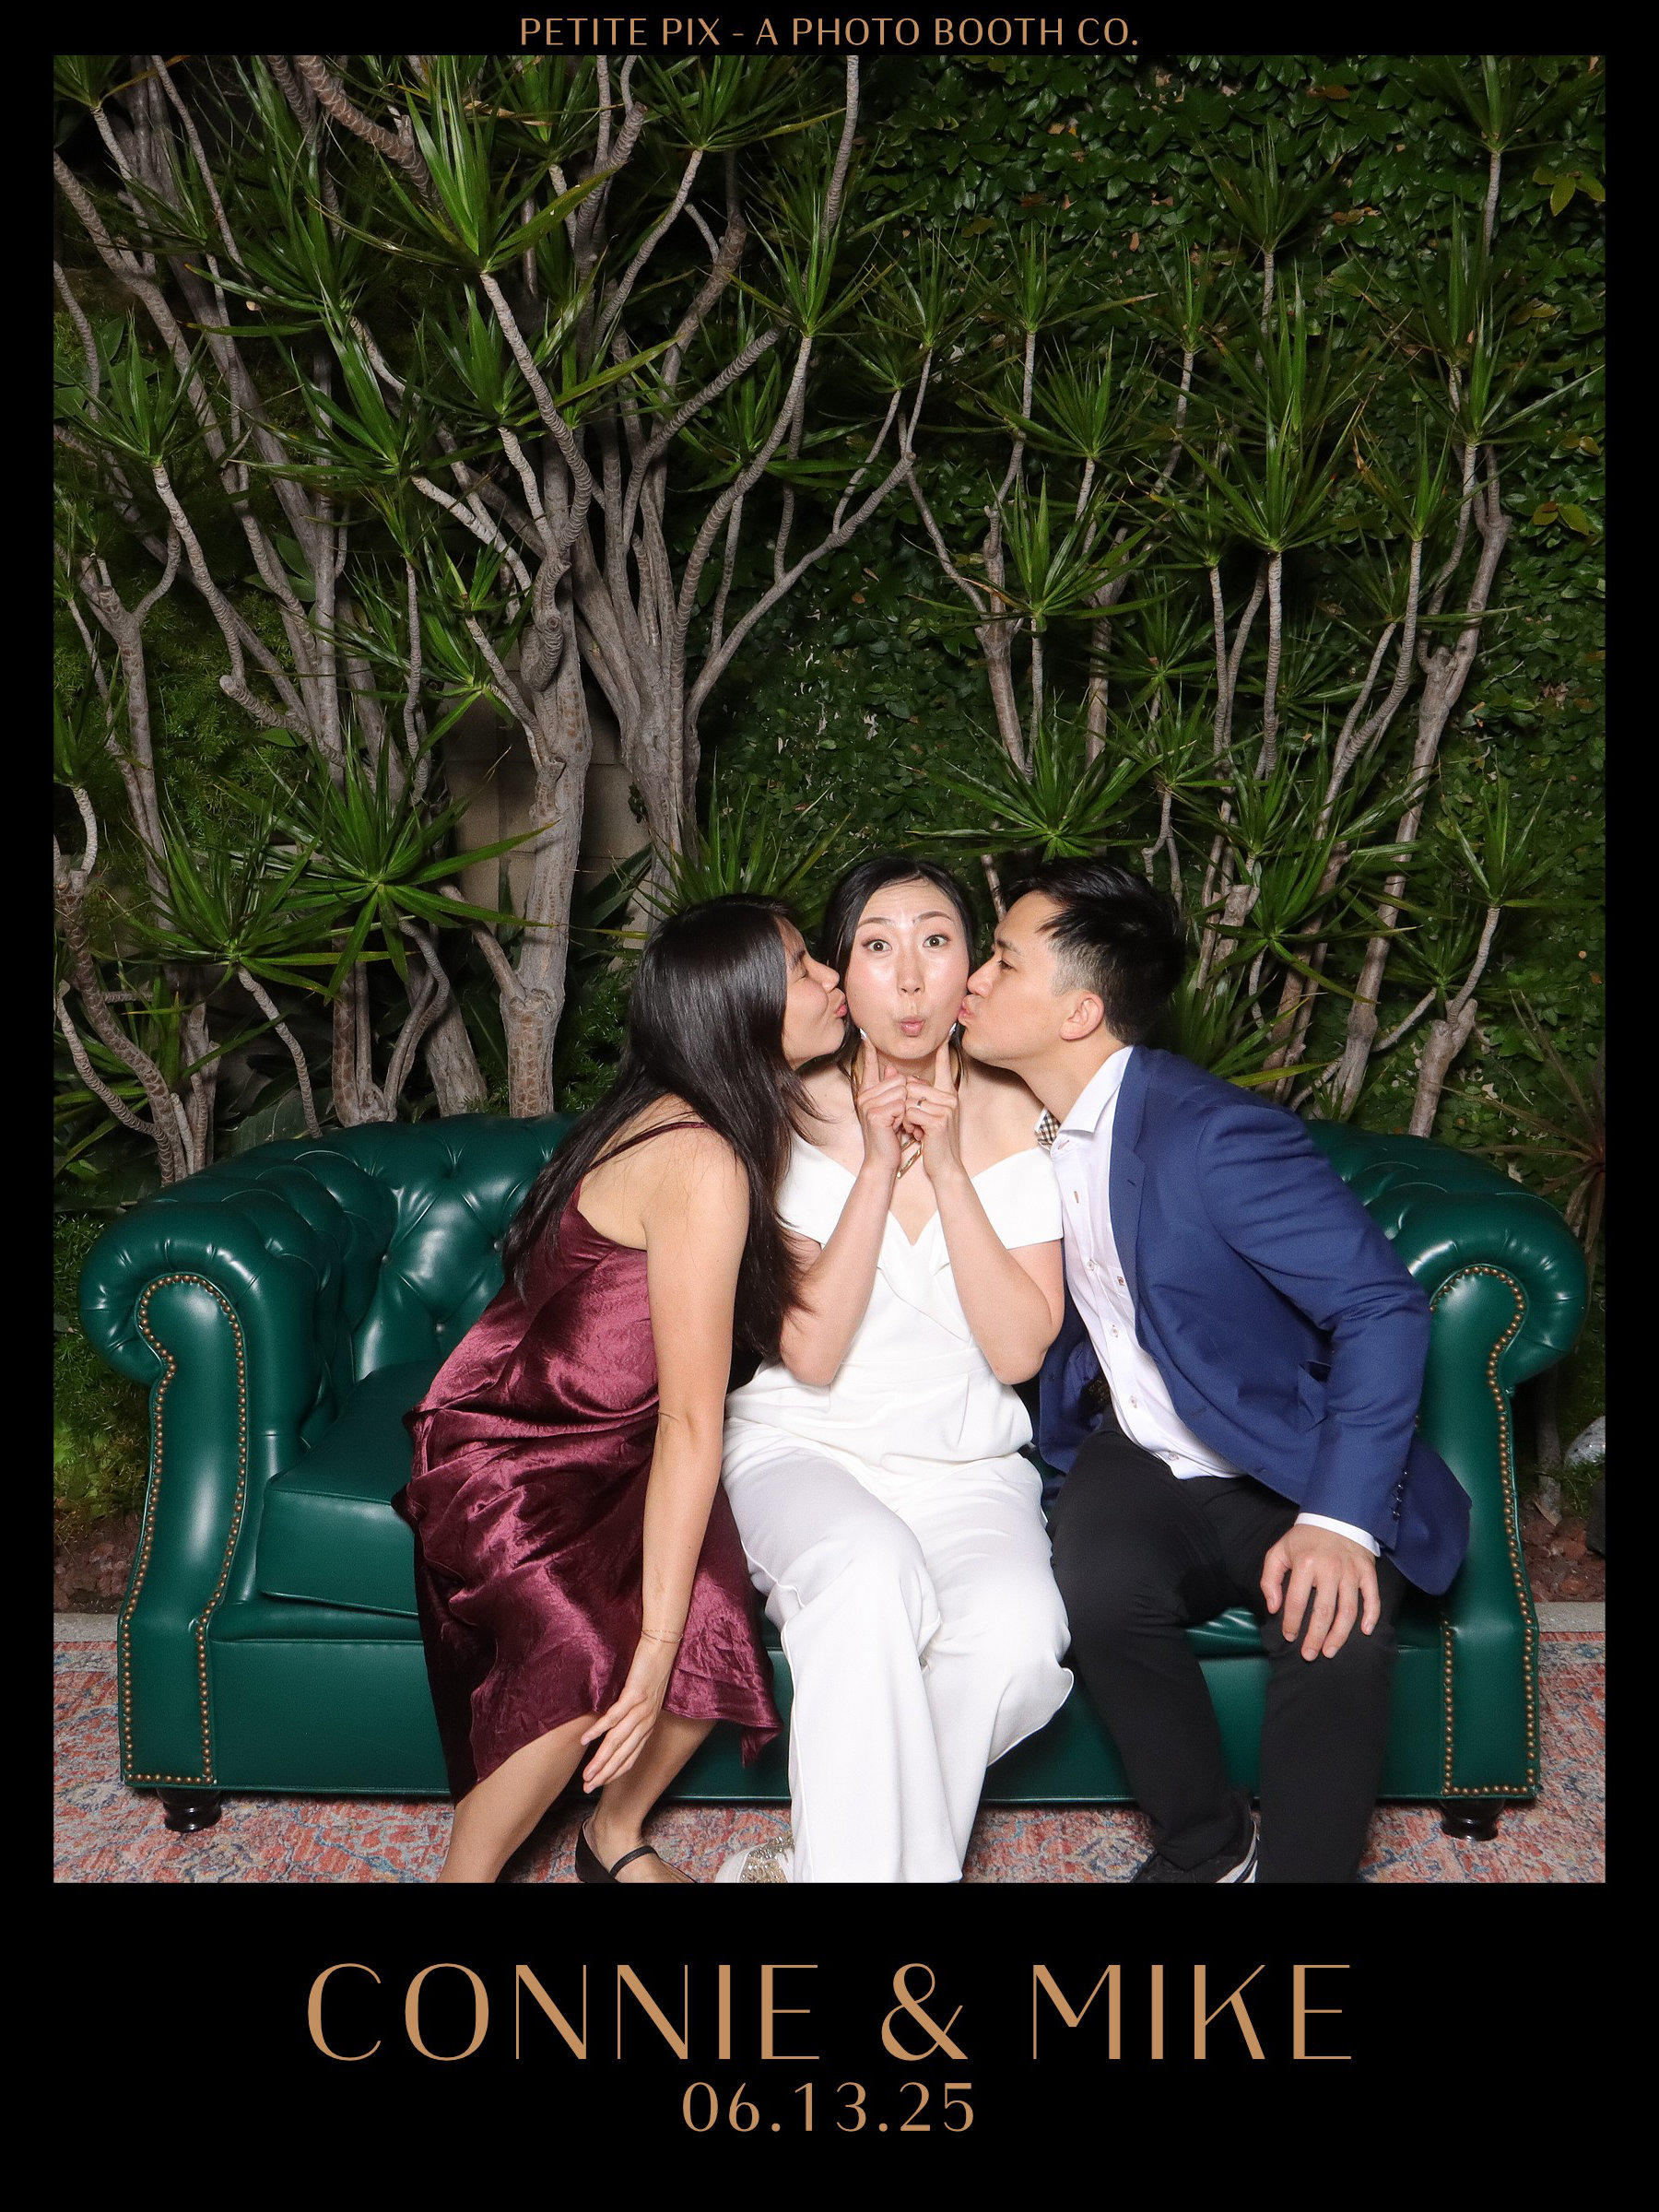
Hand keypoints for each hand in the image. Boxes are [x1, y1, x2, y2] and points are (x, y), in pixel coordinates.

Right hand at [579, 1635, 676, 1789]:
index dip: (614, 1773)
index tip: (598, 1784)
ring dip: (601, 1760)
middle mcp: (646, 1722)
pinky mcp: (635, 1695)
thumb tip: (612, 1729)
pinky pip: (615, 1717)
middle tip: (587, 1789)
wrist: (662, 1648)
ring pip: (618, 1741)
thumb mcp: (642, 1700)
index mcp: (648, 1726)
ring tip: (586, 1774)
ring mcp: (641, 1710)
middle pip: (623, 1755)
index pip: (631, 1757)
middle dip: (605, 1774)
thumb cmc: (649, 1672)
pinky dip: (599, 1730)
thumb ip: (630, 1716)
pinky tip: (586, 1740)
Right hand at [853, 1047, 908, 1175]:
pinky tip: (897, 1128)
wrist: (882, 1160)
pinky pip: (901, 1105)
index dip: (869, 1053)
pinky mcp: (876, 1115)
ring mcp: (868, 1105)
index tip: (866, 1036)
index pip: (868, 1068)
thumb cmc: (888, 1136)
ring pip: (902, 1091)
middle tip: (901, 1117)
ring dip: (907, 1109)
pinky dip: (905, 1117)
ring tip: (899, 1123)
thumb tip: (891, 1068)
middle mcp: (864, 1097)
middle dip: (907, 1097)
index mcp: (867, 1094)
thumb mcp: (890, 1110)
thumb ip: (889, 1089)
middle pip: (898, 1080)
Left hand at [900, 1040, 963, 1179]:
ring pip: (909, 1099)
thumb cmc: (934, 1140)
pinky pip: (910, 1112)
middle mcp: (950, 1098)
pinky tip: (918, 1134)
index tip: (945, 1031)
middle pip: (913, 1085)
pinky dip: (908, 1124)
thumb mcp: (925, 1115)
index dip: (943, 1049)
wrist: (944, 1165)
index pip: (945, 1066)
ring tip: (915, 1129)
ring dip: (905, 1116)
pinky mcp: (939, 1120)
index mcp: (948, 1094)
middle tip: (913, 1123)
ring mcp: (946, 1108)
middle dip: (905, 1105)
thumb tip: (898, 1075)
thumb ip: (916, 1095)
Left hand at [1260, 1523, 1379, 1659]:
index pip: (1296, 1601)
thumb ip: (1270, 1579)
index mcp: (1305, 1563)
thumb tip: (1273, 1608)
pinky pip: (1372, 1598)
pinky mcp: (1367, 1572)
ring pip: (1348, 1610)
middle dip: (1315, 1637)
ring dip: (1340, 1634)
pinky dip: (1372, 1616)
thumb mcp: (1279, 1552)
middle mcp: (1329, 1569)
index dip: (1291, 1622)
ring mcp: (1351, 1572)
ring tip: (1330, 1651)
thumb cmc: (1304, 1539)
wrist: (1335, 1515)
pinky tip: (1365, 1632)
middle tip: (1310, 1655)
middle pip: (1323, 1611)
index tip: (1289, 1637)